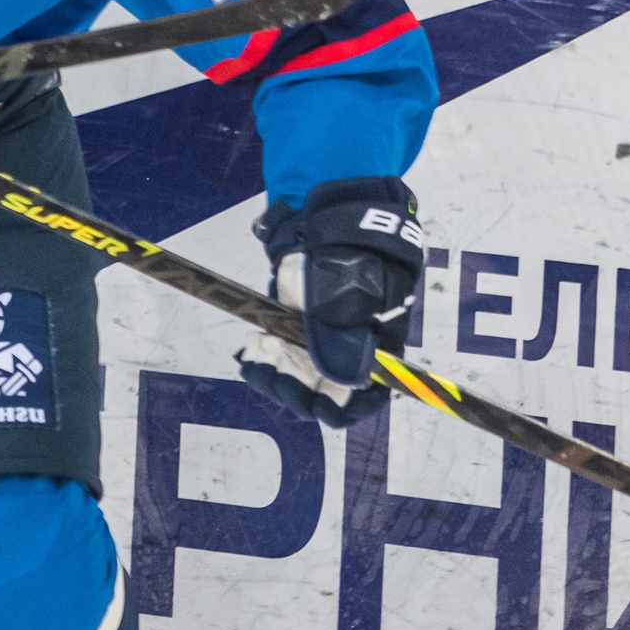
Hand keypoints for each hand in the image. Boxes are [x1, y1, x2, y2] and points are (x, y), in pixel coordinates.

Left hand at [240, 176, 421, 425]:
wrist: (327, 222)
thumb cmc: (351, 253)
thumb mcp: (352, 291)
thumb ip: (346, 335)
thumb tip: (347, 381)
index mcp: (378, 348)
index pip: (366, 399)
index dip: (342, 407)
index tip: (315, 402)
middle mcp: (349, 353)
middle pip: (321, 396)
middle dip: (294, 391)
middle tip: (268, 372)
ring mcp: (319, 343)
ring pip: (294, 380)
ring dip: (273, 375)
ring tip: (255, 355)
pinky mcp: (294, 332)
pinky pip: (276, 359)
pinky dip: (262, 359)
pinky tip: (251, 349)